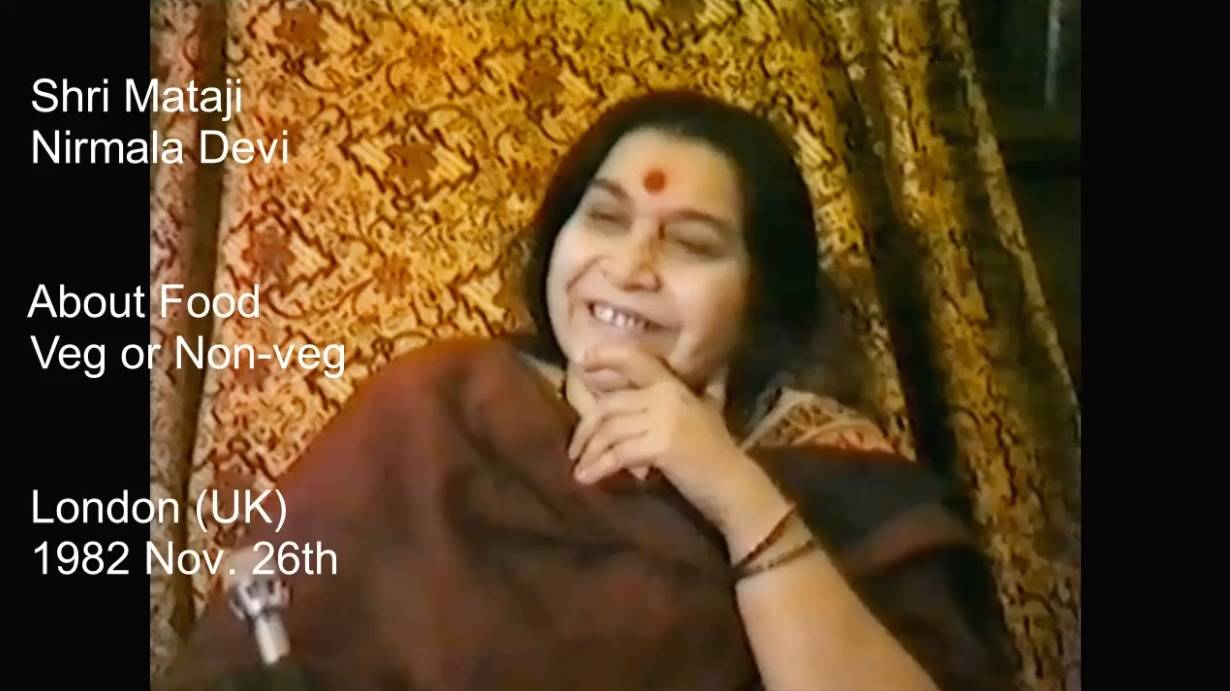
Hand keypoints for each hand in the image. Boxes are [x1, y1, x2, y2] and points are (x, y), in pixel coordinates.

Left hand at [567, 344, 787, 541]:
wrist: (734, 485)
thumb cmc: (718, 453)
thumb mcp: (708, 413)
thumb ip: (705, 391)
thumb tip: (715, 374)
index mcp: (674, 385)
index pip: (636, 360)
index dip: (606, 357)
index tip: (582, 361)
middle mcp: (668, 395)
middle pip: (610, 405)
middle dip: (586, 429)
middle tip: (575, 450)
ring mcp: (665, 418)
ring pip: (610, 431)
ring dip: (590, 453)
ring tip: (579, 470)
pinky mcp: (661, 444)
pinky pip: (618, 454)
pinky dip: (599, 468)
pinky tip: (588, 479)